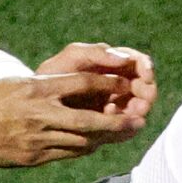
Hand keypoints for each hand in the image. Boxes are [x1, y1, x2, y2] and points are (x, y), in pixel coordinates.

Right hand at [0, 70, 135, 170]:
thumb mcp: (15, 83)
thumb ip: (45, 86)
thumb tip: (76, 86)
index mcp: (35, 89)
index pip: (81, 84)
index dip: (107, 85)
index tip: (125, 84)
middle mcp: (39, 115)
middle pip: (89, 121)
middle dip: (117, 123)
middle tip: (139, 120)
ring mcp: (36, 140)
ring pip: (82, 142)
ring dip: (105, 139)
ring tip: (123, 135)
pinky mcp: (32, 158)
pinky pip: (67, 154)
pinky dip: (85, 149)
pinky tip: (95, 145)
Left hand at [37, 43, 156, 135]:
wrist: (34, 103)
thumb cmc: (54, 74)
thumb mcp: (72, 58)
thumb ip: (96, 53)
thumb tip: (126, 58)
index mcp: (113, 64)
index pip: (140, 63)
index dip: (146, 68)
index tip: (145, 75)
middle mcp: (119, 85)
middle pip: (145, 88)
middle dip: (146, 94)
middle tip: (142, 101)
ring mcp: (115, 107)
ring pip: (138, 110)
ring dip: (138, 111)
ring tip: (130, 112)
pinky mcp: (108, 128)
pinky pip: (124, 129)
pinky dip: (123, 125)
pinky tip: (111, 119)